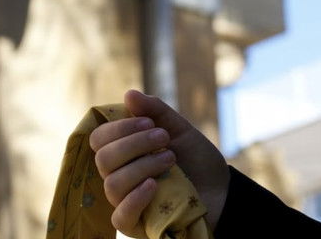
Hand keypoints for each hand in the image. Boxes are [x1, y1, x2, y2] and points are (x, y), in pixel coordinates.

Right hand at [89, 89, 229, 236]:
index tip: (149, 123)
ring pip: (112, 184)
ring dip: (142, 166)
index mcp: (122, 153)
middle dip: (134, 144)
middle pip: (103, 159)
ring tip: (170, 159)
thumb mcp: (179, 130)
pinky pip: (120, 217)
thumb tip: (129, 94)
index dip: (119, 128)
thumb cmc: (196, 159)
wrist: (222, 189)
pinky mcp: (136, 225)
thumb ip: (155, 111)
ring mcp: (125, 202)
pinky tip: (154, 185)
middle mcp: (118, 176)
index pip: (99, 139)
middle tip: (164, 139)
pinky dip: (135, 198)